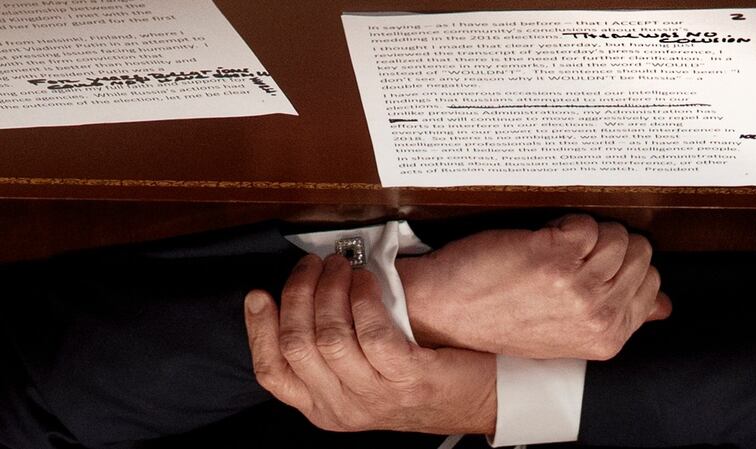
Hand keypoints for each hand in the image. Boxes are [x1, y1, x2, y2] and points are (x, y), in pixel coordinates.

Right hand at [244, 254, 496, 434]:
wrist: (477, 396)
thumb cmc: (416, 375)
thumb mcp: (361, 375)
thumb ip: (328, 351)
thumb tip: (299, 298)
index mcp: (322, 406)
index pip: (272, 371)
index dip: (260, 329)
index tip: (260, 294)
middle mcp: (343, 407)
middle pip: (296, 345)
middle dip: (299, 294)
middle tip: (313, 265)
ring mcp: (375, 397)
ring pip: (329, 336)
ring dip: (330, 289)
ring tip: (340, 266)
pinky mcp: (408, 378)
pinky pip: (371, 332)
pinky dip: (363, 298)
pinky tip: (367, 282)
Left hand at [396, 214, 671, 359]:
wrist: (446, 313)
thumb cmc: (501, 321)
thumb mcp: (567, 333)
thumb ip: (618, 318)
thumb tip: (663, 306)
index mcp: (608, 336)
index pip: (653, 284)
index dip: (623, 265)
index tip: (594, 264)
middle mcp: (597, 313)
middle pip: (640, 253)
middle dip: (608, 245)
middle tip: (572, 253)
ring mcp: (577, 284)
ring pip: (615, 235)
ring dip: (585, 232)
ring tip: (554, 246)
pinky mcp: (552, 255)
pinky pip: (585, 223)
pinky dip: (564, 222)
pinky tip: (541, 238)